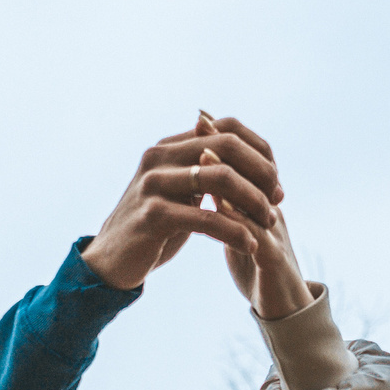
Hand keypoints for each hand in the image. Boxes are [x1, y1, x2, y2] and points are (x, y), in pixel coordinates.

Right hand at [79, 115, 285, 290]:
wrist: (111, 261)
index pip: (227, 129)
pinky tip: (250, 245)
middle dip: (261, 173)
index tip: (276, 182)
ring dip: (253, 201)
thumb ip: (203, 168)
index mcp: (169, 147)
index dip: (260, 152)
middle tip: (277, 200)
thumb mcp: (179, 192)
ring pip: (221, 178)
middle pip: (227, 146)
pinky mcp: (153, 216)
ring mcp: (153, 184)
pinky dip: (235, 232)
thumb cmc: (152, 227)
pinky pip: (207, 218)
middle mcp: (159, 157)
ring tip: (269, 222)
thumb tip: (233, 144)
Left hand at [201, 116, 311, 319]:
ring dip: (228, 175)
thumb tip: (206, 178)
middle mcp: (270, 212)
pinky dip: (236, 219)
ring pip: (254, 198)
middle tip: (201, 124)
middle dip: (226, 147)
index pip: (248, 164)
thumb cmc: (257, 267)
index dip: (226, 141)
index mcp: (261, 203)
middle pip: (253, 171)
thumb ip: (225, 205)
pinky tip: (216, 209)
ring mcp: (274, 235)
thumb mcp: (238, 230)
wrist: (283, 308)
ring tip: (202, 158)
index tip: (200, 119)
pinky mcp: (273, 261)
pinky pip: (256, 236)